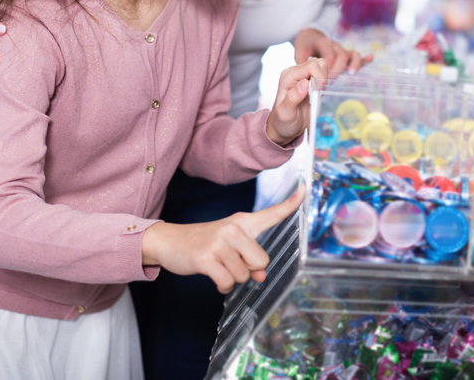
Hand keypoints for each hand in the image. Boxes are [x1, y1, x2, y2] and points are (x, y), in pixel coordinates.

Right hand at [141, 184, 303, 292]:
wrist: (169, 241)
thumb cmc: (204, 243)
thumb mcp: (230, 246)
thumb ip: (250, 259)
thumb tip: (261, 277)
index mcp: (243, 222)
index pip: (272, 212)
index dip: (291, 203)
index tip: (304, 188)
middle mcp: (234, 228)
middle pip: (262, 261)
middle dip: (249, 270)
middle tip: (230, 262)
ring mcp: (220, 242)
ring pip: (244, 276)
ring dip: (232, 278)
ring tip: (217, 265)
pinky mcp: (207, 258)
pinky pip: (228, 283)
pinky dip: (222, 286)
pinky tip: (212, 275)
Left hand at [265, 58, 326, 144]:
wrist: (283, 127)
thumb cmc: (283, 122)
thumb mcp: (285, 114)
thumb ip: (292, 98)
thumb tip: (304, 83)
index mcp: (288, 76)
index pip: (312, 66)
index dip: (320, 78)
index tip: (317, 94)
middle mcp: (294, 72)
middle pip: (318, 63)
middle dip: (323, 78)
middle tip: (317, 95)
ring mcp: (301, 74)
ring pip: (321, 65)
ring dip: (324, 79)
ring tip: (316, 94)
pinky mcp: (308, 78)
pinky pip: (322, 72)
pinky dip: (324, 82)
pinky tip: (317, 94)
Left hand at [293, 28, 371, 75]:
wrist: (309, 35)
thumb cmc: (304, 46)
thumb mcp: (298, 52)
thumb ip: (301, 66)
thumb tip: (306, 80)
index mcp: (322, 43)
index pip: (328, 57)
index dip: (327, 70)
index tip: (322, 82)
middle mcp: (333, 44)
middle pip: (341, 56)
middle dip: (338, 70)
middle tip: (331, 83)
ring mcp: (341, 48)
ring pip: (351, 53)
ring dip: (354, 63)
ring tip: (352, 73)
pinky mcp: (345, 52)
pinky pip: (355, 55)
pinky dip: (363, 58)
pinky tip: (371, 58)